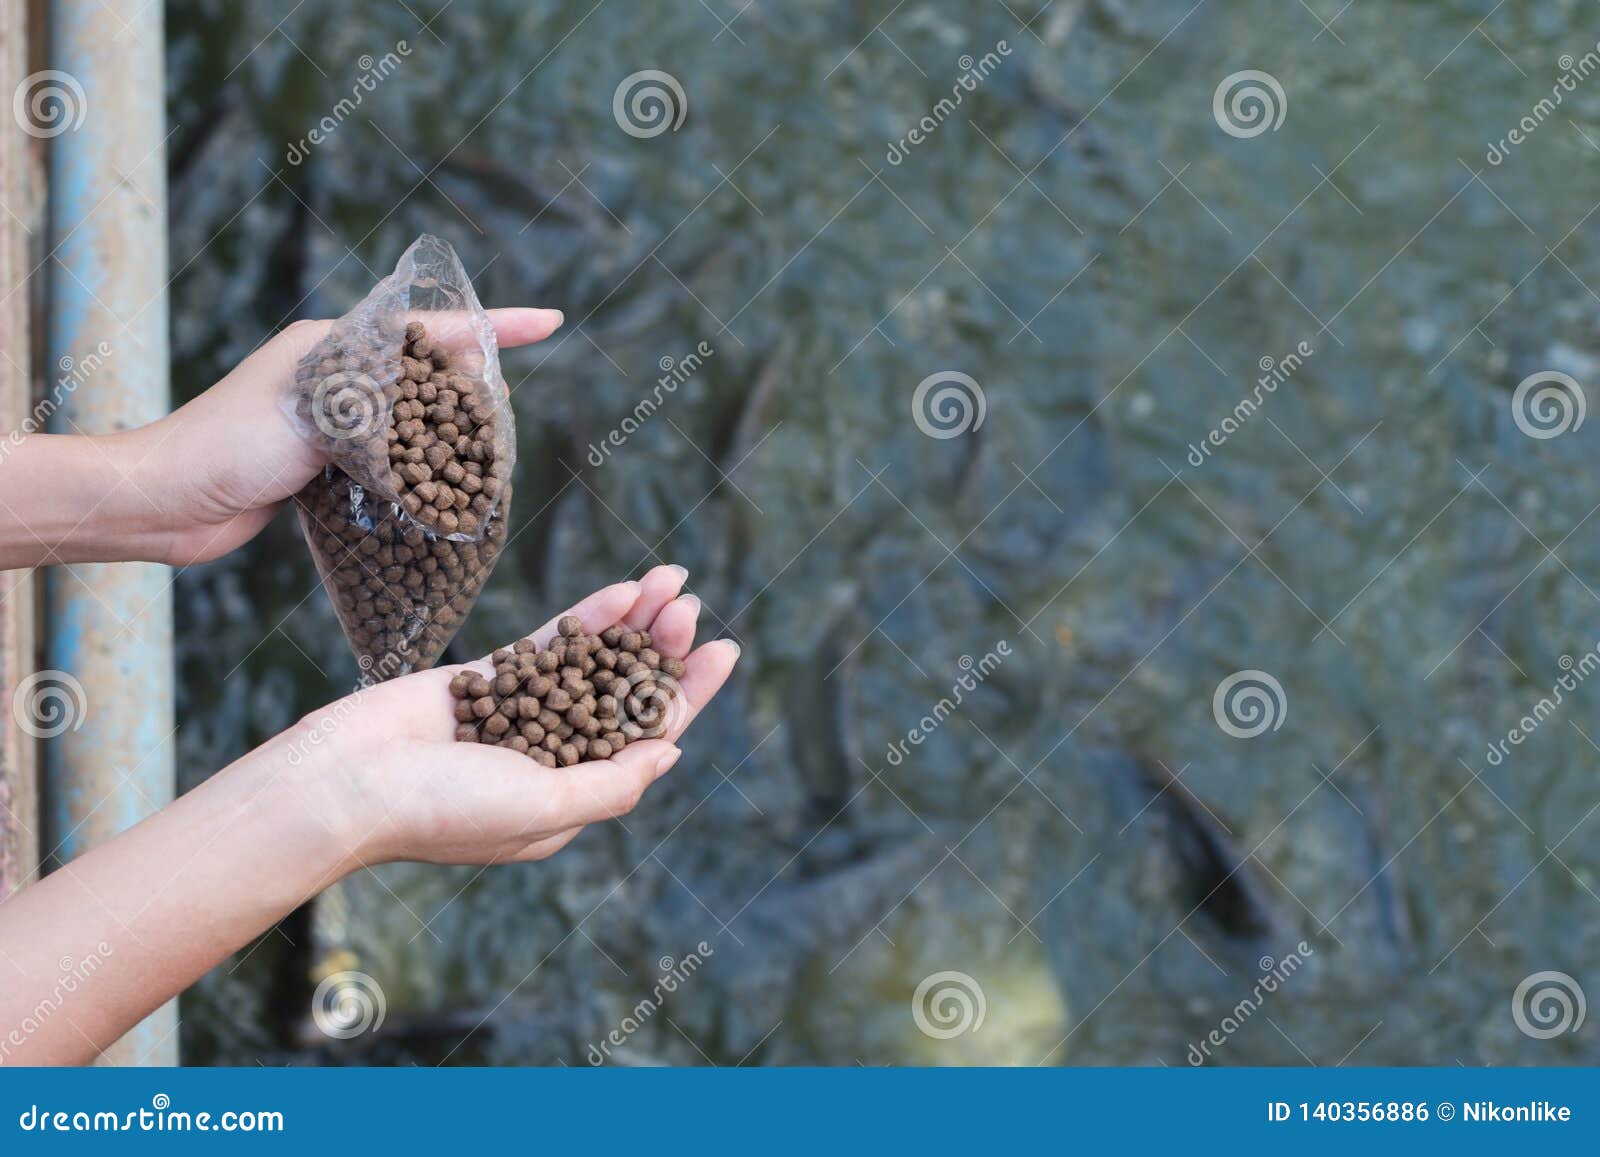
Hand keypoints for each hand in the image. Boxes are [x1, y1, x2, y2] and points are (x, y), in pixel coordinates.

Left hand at [124, 307, 563, 565]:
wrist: (163, 502)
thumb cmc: (225, 446)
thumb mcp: (312, 412)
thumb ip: (376, 403)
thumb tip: (442, 408)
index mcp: (332, 346)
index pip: (428, 327)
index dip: (493, 327)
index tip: (550, 324)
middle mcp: (334, 377)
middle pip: (426, 373)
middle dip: (475, 388)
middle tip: (513, 417)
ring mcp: (328, 422)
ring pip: (410, 421)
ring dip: (447, 438)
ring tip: (492, 457)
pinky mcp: (321, 466)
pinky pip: (387, 462)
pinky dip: (415, 474)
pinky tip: (441, 494)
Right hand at [282, 565, 737, 866]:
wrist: (342, 783)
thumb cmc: (441, 811)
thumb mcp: (543, 809)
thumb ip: (612, 783)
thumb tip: (672, 753)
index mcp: (569, 799)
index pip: (647, 740)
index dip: (687, 695)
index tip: (724, 650)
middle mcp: (550, 756)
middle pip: (624, 694)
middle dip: (663, 651)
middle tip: (694, 609)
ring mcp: (519, 713)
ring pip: (592, 662)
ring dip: (633, 624)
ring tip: (672, 582)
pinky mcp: (486, 678)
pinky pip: (549, 644)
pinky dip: (587, 618)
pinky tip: (624, 590)